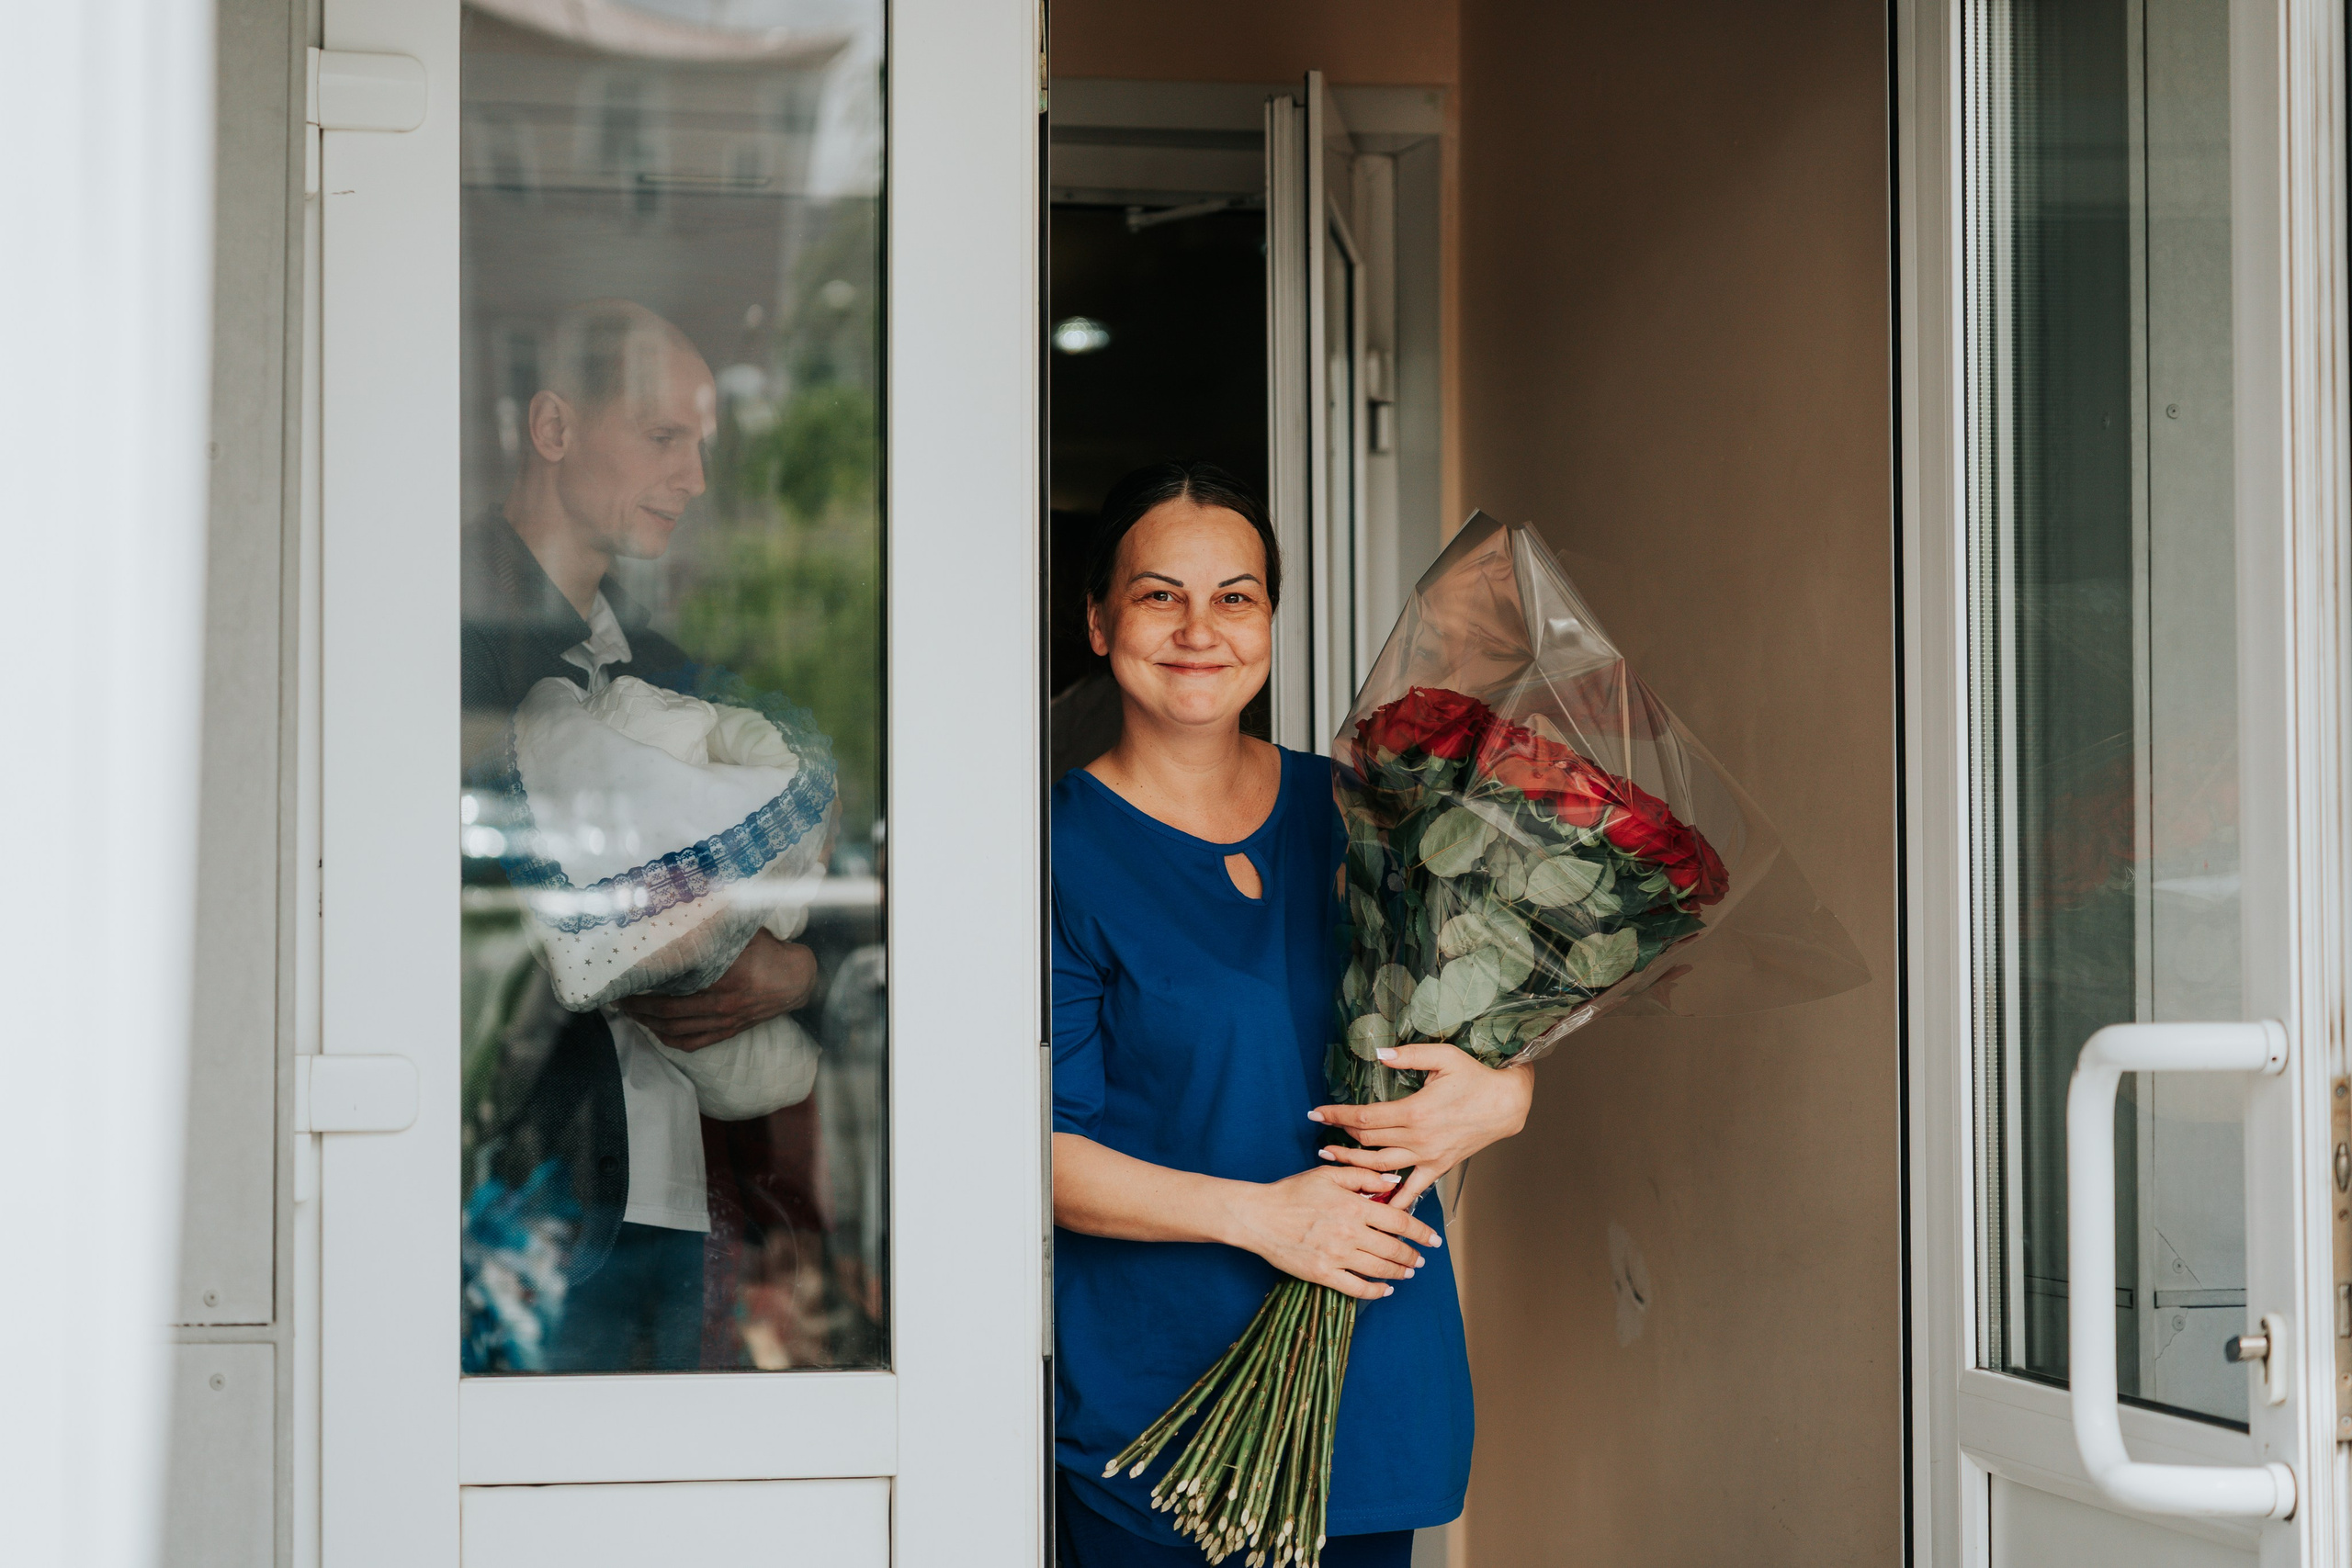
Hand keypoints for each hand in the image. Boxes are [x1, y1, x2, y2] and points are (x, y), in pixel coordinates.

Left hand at [615, 930, 816, 1050]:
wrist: (797, 980)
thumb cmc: (769, 952)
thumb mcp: (744, 933)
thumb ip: (716, 926)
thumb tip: (684, 909)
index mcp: (726, 976)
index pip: (675, 984)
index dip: (647, 984)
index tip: (627, 977)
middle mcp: (722, 1003)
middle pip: (668, 1011)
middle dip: (638, 1006)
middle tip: (618, 996)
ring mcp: (725, 1021)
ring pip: (675, 1030)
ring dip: (648, 1023)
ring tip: (630, 1013)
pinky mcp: (729, 1031)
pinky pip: (692, 1042)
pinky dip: (669, 1039)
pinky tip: (655, 1031)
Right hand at [1224, 1165, 1443, 1300]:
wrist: (1259, 1216)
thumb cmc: (1292, 1192)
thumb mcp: (1328, 1174)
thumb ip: (1364, 1176)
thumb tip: (1394, 1181)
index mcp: (1354, 1207)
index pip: (1400, 1222)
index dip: (1421, 1232)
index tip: (1433, 1239)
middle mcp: (1350, 1233)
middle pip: (1394, 1249)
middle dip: (1413, 1255)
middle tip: (1420, 1258)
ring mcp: (1337, 1257)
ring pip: (1380, 1269)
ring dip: (1399, 1272)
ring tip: (1408, 1271)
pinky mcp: (1323, 1274)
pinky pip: (1357, 1288)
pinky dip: (1375, 1291)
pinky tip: (1384, 1289)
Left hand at [1310, 1042, 1533, 1211]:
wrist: (1505, 1105)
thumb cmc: (1475, 1078)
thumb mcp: (1443, 1056)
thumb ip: (1409, 1055)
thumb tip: (1379, 1053)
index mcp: (1414, 1111)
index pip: (1364, 1117)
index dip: (1336, 1115)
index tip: (1316, 1113)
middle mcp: (1418, 1138)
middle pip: (1367, 1143)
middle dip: (1340, 1138)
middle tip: (1322, 1135)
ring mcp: (1427, 1156)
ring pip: (1381, 1167)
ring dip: (1354, 1166)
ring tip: (1333, 1161)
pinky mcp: (1438, 1167)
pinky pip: (1412, 1190)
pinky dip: (1392, 1199)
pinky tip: (1373, 1204)